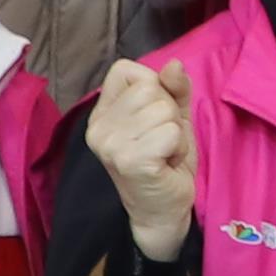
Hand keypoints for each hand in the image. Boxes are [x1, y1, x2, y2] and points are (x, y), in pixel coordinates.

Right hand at [89, 54, 198, 261]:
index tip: (152, 119)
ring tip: (163, 153)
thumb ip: (174, 88)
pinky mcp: (131, 161)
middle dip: (168, 114)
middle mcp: (98, 127)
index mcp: (101, 112)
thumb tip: (175, 65)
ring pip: (165, 110)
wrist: (162, 211)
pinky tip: (166, 164)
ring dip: (175, 133)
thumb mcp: (172, 116)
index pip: (126, 70)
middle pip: (151, 89)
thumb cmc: (165, 161)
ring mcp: (111, 144)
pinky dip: (178, 148)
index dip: (152, 88)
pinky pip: (172, 133)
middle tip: (160, 142)